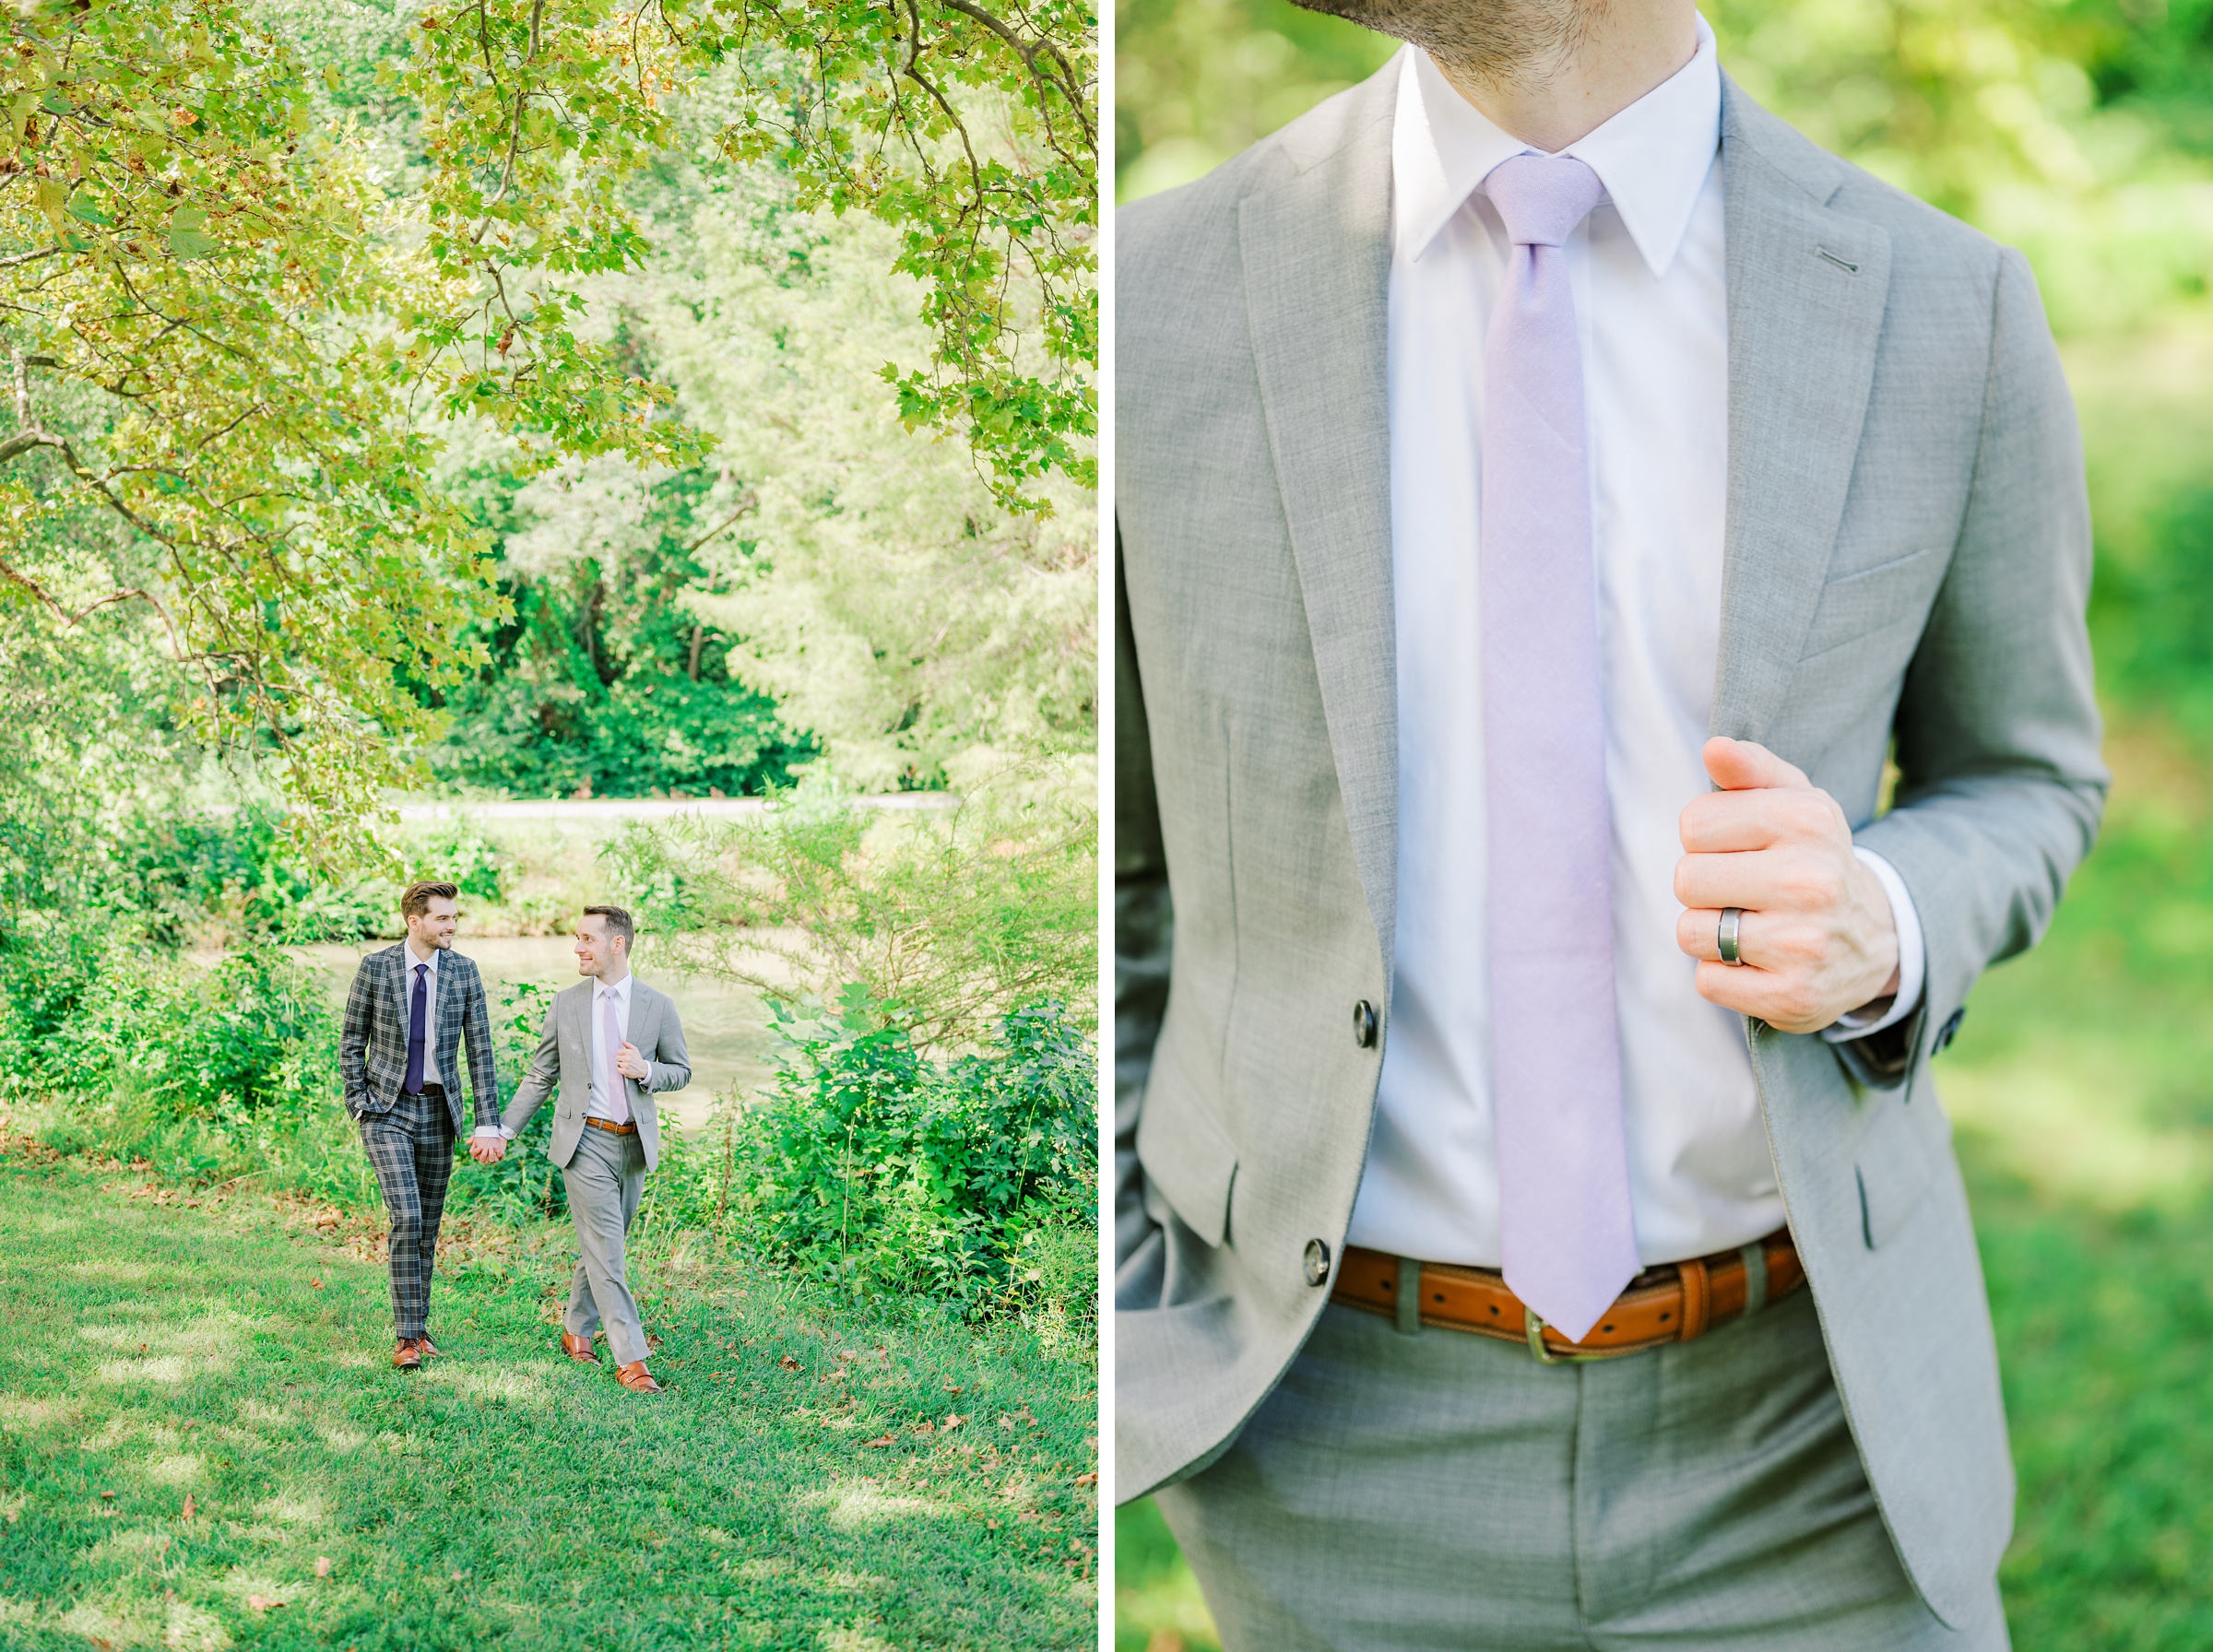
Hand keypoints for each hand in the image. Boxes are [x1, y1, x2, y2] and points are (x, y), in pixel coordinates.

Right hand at [469, 1136, 505, 1164]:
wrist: (496, 1133)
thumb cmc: (485, 1136)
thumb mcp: (478, 1136)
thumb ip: (472, 1139)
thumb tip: (467, 1143)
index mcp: (479, 1154)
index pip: (476, 1157)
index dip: (477, 1152)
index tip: (479, 1147)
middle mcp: (486, 1157)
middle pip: (483, 1161)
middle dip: (484, 1155)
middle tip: (486, 1148)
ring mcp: (494, 1157)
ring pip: (492, 1161)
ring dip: (491, 1155)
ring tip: (491, 1147)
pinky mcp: (500, 1155)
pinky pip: (500, 1158)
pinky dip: (499, 1153)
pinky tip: (498, 1147)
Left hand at [616, 1041, 649, 1081]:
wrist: (643, 1069)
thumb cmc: (638, 1059)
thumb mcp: (635, 1050)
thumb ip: (628, 1045)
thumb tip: (622, 1041)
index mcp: (629, 1052)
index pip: (618, 1051)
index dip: (621, 1053)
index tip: (624, 1055)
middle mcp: (627, 1058)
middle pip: (617, 1057)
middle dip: (620, 1059)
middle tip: (625, 1060)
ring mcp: (626, 1065)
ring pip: (617, 1063)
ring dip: (620, 1064)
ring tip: (626, 1064)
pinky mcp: (624, 1071)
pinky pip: (618, 1069)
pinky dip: (620, 1069)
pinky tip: (625, 1068)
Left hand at [1674, 737, 1900, 1034]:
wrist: (1876, 937)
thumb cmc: (1812, 858)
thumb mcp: (1794, 802)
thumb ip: (1751, 768)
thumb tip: (1713, 748)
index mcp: (1808, 821)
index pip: (1693, 824)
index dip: (1706, 839)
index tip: (1741, 849)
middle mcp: (1812, 881)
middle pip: (1686, 880)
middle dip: (1705, 888)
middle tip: (1745, 892)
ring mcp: (1804, 944)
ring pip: (1691, 932)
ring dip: (1709, 933)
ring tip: (1751, 926)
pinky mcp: (1792, 997)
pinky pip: (1707, 982)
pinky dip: (1723, 975)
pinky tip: (1760, 963)